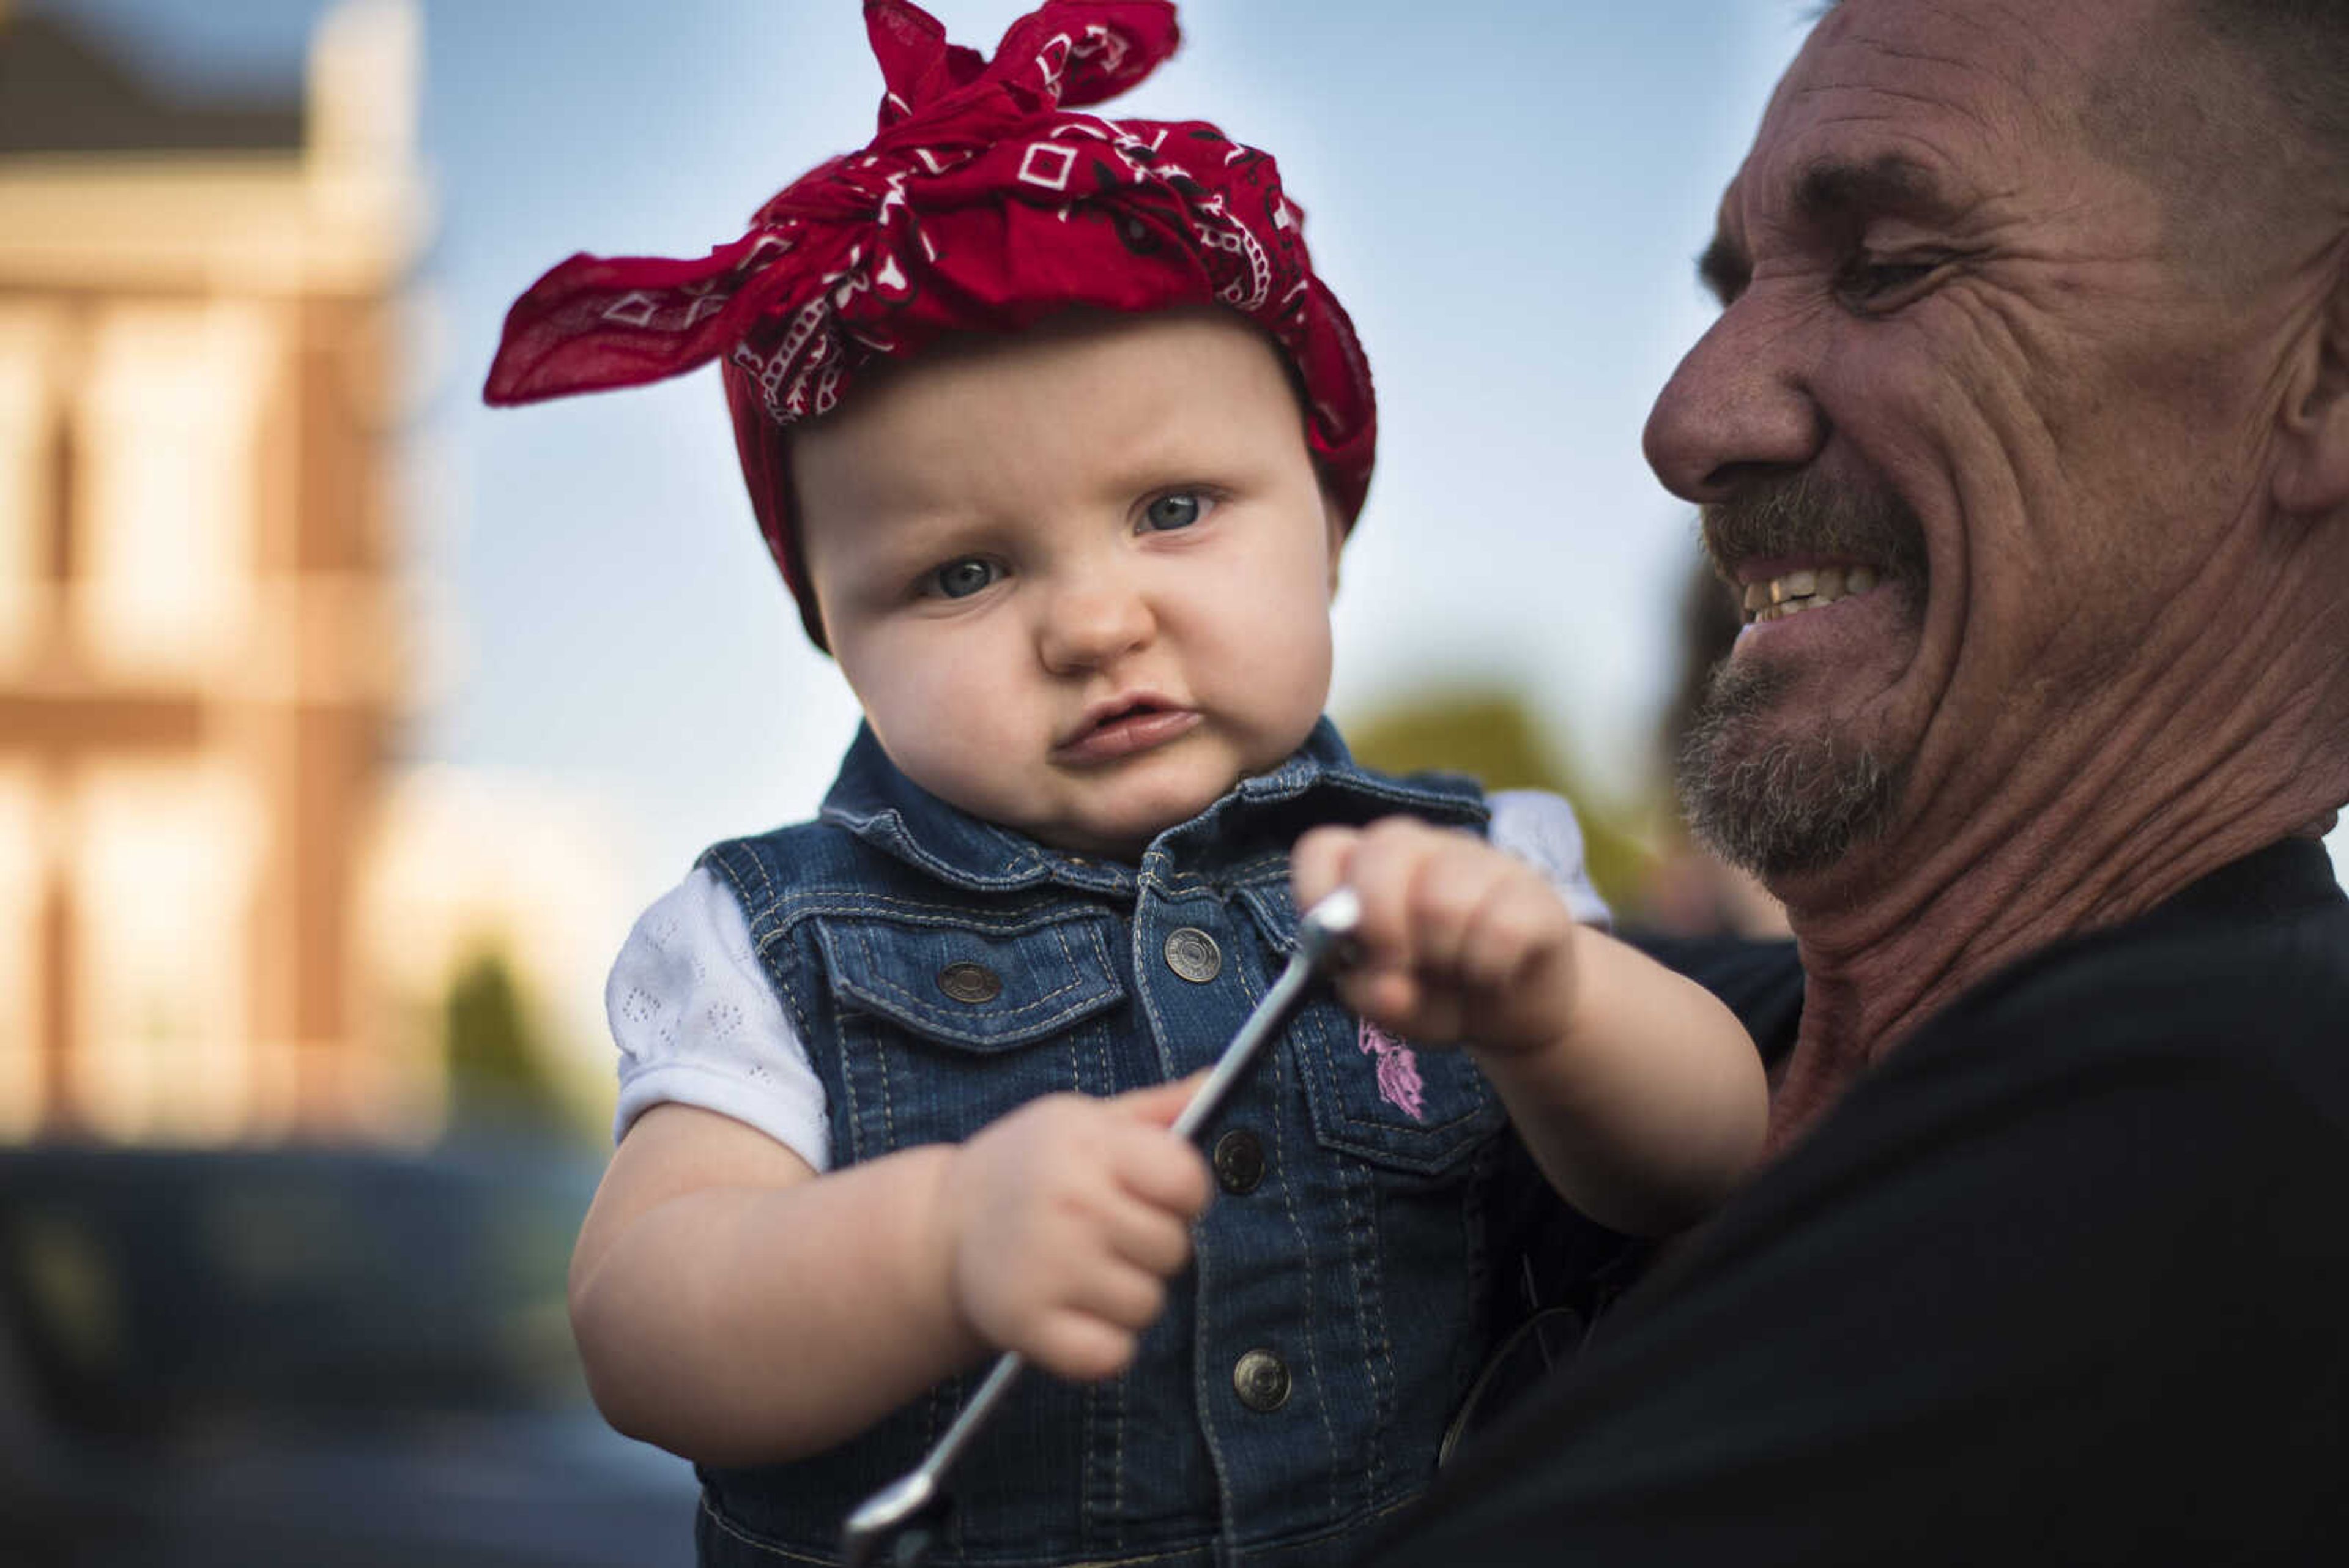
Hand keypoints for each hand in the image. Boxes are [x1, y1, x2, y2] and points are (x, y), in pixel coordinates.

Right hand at [934, 1079, 1210, 1380]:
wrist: (940, 1226)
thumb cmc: (1029, 1167)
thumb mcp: (1083, 1121)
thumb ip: (1155, 1110)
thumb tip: (1215, 1080)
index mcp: (1087, 1146)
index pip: (1186, 1180)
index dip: (1184, 1193)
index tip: (1158, 1195)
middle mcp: (1069, 1203)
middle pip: (1173, 1249)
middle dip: (1152, 1246)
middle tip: (1107, 1234)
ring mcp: (1047, 1267)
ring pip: (1147, 1305)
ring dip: (1127, 1296)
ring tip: (1084, 1270)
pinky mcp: (1027, 1325)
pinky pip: (1111, 1356)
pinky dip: (1104, 1346)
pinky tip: (1076, 1314)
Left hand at [1292, 817, 1583, 1058]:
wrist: (1519, 1007)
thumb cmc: (1439, 992)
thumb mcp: (1396, 1007)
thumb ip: (1376, 998)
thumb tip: (1386, 988)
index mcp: (1369, 867)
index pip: (1323, 849)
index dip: (1319, 895)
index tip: (1339, 946)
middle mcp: (1423, 849)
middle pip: (1386, 852)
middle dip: (1384, 926)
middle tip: (1401, 967)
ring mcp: (1482, 862)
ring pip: (1443, 898)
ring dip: (1442, 956)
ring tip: (1454, 972)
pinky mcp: (1534, 892)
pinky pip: (1502, 927)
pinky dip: (1489, 967)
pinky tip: (1492, 975)